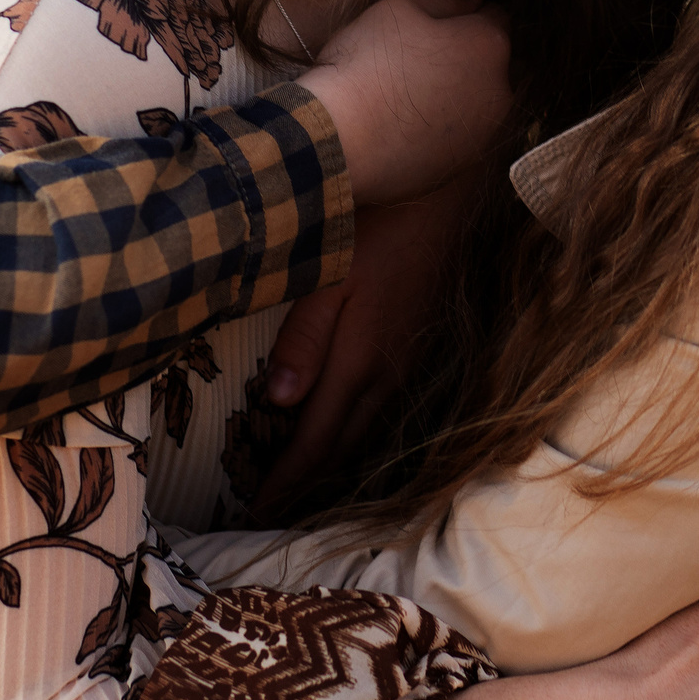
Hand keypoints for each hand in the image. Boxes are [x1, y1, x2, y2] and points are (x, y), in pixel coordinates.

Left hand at [255, 188, 476, 513]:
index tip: (256, 514)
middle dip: (307, 485)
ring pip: (366, 430)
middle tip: (270, 513)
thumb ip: (303, 339)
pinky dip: (354, 431)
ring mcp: (409, 358)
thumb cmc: (374, 220)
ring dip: (332, 463)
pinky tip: (340, 430)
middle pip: (344, 447)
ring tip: (299, 486)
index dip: (287, 482)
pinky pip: (382, 406)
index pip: (317, 441)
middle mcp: (389, 372)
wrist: (442, 184)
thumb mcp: (327, 273)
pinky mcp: (417, 341)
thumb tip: (276, 403)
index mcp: (360, 361)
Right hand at [300, 0, 511, 205]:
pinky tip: (409, 123)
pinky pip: (460, 135)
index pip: (495, 16)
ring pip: (479, 101)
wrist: (340, 139)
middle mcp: (499, 91)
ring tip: (413, 92)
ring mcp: (483, 133)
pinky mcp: (462, 165)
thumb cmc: (368, 64)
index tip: (440, 18)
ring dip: (459, 93)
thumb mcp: (399, 10)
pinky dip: (444, 127)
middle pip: (491, 62)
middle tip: (423, 55)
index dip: (467, 12)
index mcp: (489, 45)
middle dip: (469, 55)